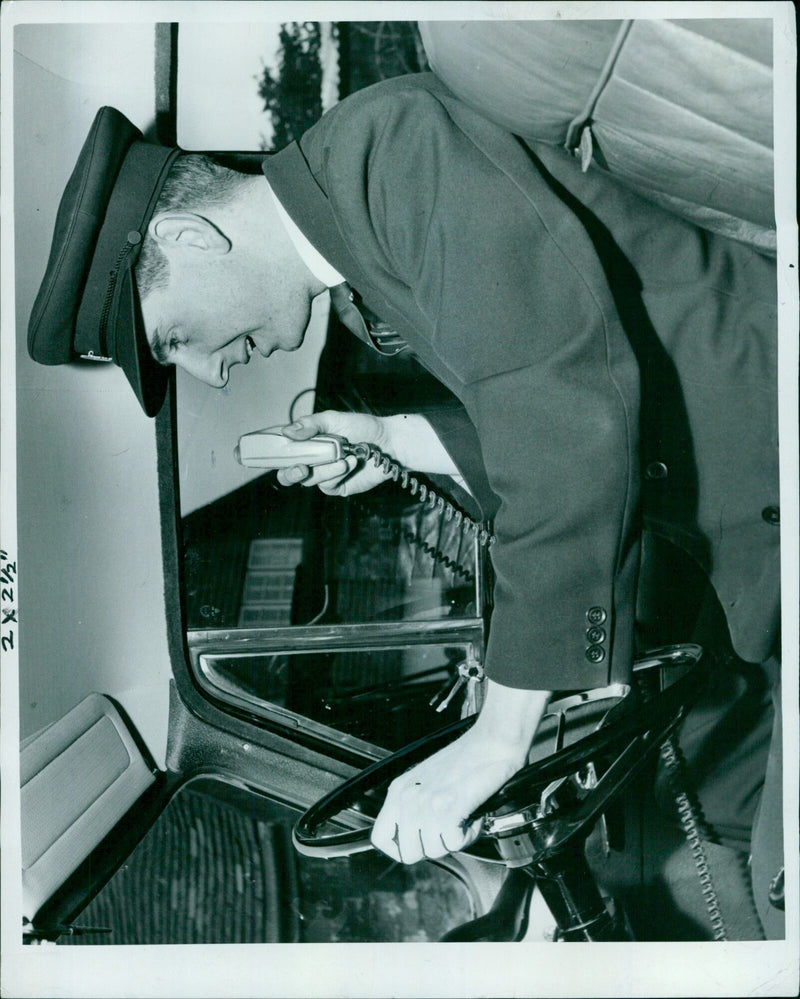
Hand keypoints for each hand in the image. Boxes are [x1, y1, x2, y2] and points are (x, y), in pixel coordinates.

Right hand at [276, 410, 392, 495]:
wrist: (389, 444)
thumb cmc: (363, 427)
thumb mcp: (334, 419)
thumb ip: (310, 424)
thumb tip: (286, 432)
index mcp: (305, 441)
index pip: (279, 448)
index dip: (265, 452)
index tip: (251, 452)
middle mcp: (310, 459)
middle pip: (285, 471)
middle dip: (289, 471)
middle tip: (301, 467)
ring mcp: (322, 474)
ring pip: (307, 479)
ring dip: (325, 468)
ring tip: (346, 456)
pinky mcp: (335, 486)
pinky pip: (325, 485)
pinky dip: (336, 474)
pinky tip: (350, 464)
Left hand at [371, 681, 550, 863]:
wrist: (491, 742)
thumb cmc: (466, 759)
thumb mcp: (424, 780)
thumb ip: (412, 806)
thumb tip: (411, 839)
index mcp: (398, 790)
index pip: (380, 837)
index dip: (400, 849)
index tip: (420, 844)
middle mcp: (408, 798)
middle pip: (409, 854)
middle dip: (433, 847)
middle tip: (448, 827)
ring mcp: (426, 804)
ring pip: (435, 851)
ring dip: (454, 839)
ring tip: (463, 815)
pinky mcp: (448, 809)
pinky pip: (455, 844)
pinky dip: (470, 834)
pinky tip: (473, 815)